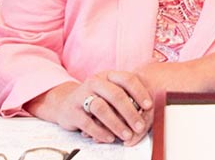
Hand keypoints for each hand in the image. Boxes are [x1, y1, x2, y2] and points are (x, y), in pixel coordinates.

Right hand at [27, 71, 153, 145]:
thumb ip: (126, 97)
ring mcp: (81, 96)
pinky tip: (109, 138)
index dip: (139, 92)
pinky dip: (100, 131)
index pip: (127, 79)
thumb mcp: (110, 92)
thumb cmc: (96, 98)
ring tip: (127, 135)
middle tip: (140, 126)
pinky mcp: (71, 111)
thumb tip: (148, 110)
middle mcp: (94, 82)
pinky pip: (87, 122)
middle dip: (130, 112)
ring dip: (116, 123)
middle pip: (115, 95)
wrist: (65, 103)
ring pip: (101, 108)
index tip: (149, 106)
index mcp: (108, 75)